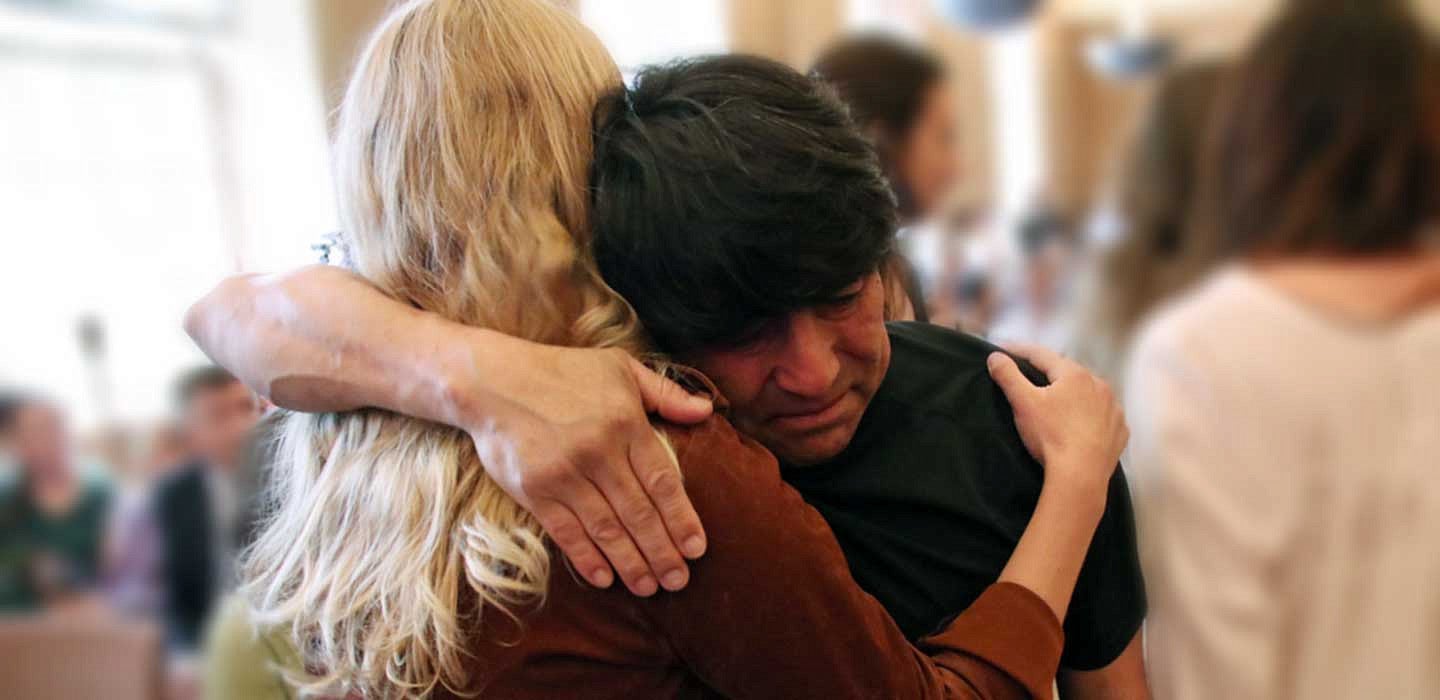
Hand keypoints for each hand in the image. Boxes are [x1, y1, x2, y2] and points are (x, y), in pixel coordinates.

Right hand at [464, 342, 713, 596]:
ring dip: (630, 562)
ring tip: (649, 586)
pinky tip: (604, 578)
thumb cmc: (563, 371)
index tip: (697, 549)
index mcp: (626, 424)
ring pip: (606, 529)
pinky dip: (587, 558)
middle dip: (661, 552)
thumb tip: (707, 411)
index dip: (682, 519)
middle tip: (678, 581)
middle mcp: (598, 452)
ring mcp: (565, 474)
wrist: (494, 380)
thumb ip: (666, 393)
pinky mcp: (535, 490)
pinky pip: (567, 532)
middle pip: (639, 513)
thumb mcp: (620, 369)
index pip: (662, 481)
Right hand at [986, 344, 1127, 491]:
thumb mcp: (1023, 403)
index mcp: (1074, 374)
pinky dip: (1092, 415)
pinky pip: (1104, 416)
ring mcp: (1113, 408)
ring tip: (1059, 402)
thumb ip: (1008, 376)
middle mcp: (1099, 385)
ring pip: (1090, 393)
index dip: (1019, 350)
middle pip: (1068, 372)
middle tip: (1031, 375)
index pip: (1041, 355)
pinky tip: (1083, 424)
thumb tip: (995, 357)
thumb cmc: (1051, 436)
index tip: (1003, 348)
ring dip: (1074, 393)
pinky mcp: (1120, 430)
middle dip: (1049, 372)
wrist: (1081, 475)